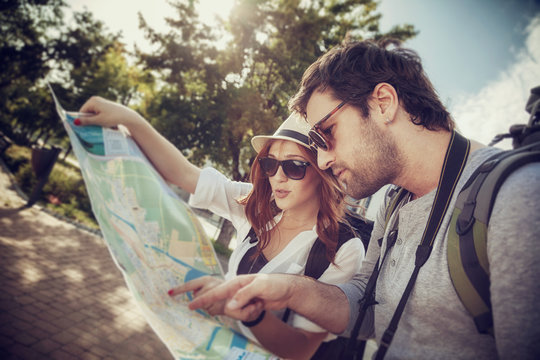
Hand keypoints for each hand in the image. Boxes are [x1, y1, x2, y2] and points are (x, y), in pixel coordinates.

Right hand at [77, 96, 141, 128]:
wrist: (127, 117)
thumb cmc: (113, 118)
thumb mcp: (98, 121)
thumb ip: (86, 121)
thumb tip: (75, 122)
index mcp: (92, 101)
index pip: (82, 112)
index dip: (83, 121)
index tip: (86, 128)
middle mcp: (95, 99)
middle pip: (87, 112)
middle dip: (90, 120)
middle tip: (95, 127)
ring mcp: (101, 102)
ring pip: (94, 114)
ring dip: (96, 120)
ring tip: (102, 125)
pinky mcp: (106, 106)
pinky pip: (99, 113)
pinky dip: (101, 119)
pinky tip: (106, 123)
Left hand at [169, 276, 227, 315]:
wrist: (239, 293)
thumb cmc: (219, 289)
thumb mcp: (209, 285)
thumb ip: (198, 289)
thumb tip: (189, 301)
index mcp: (206, 279)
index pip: (189, 285)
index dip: (179, 289)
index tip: (169, 293)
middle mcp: (211, 285)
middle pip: (196, 298)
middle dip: (199, 300)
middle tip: (208, 298)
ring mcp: (216, 295)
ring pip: (203, 306)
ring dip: (207, 306)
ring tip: (215, 301)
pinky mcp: (220, 306)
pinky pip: (210, 311)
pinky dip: (212, 311)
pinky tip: (219, 306)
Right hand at [179, 274, 296, 319]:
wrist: (288, 291)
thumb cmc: (275, 283)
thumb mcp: (261, 285)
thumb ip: (244, 294)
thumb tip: (230, 303)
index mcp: (237, 282)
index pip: (217, 291)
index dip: (203, 298)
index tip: (190, 305)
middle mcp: (237, 291)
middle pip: (228, 307)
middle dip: (242, 310)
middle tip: (256, 303)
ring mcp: (242, 299)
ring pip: (236, 313)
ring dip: (250, 312)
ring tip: (261, 303)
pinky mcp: (247, 306)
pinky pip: (244, 316)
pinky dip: (254, 313)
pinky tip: (262, 306)